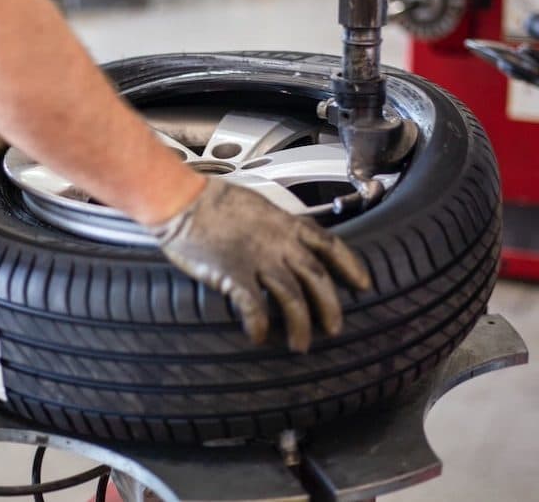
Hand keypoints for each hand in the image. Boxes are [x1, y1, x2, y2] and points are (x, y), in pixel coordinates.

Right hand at [151, 179, 370, 351]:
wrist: (182, 200)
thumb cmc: (214, 200)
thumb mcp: (257, 205)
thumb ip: (276, 225)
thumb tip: (288, 239)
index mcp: (285, 223)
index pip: (329, 244)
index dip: (350, 265)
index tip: (363, 284)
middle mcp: (278, 242)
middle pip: (317, 278)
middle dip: (330, 306)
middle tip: (334, 328)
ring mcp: (257, 259)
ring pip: (291, 297)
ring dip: (300, 325)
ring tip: (301, 344)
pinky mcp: (233, 274)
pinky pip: (254, 307)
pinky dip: (259, 325)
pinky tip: (258, 337)